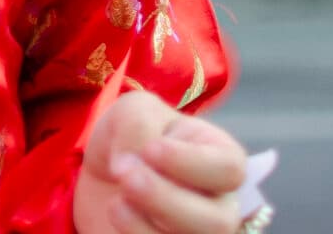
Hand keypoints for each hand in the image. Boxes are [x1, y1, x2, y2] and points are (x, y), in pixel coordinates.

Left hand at [77, 92, 248, 233]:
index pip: (229, 169)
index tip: (150, 150)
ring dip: (147, 226)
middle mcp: (219, 204)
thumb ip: (138, 126)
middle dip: (167, 200)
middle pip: (218, 222)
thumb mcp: (133, 111)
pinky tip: (116, 222)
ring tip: (116, 204)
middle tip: (128, 178)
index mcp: (220, 159)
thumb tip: (130, 165)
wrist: (103, 177)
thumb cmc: (132, 138)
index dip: (190, 163)